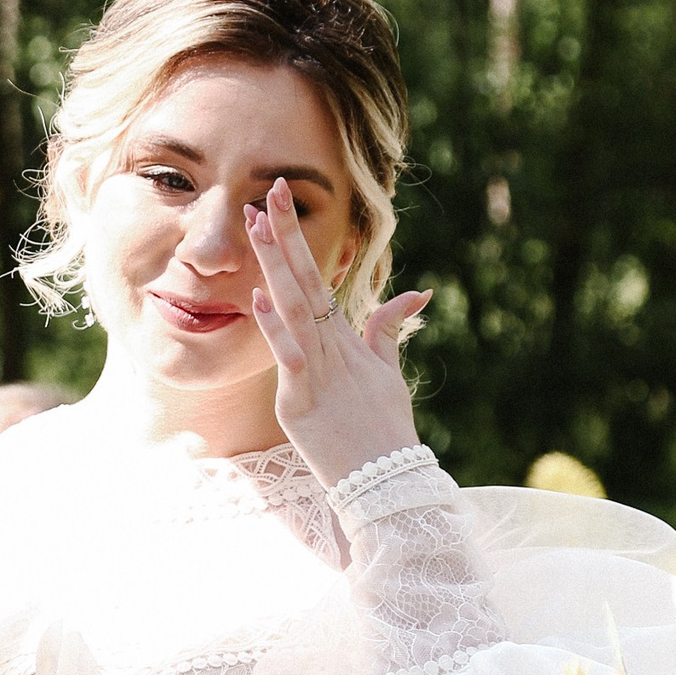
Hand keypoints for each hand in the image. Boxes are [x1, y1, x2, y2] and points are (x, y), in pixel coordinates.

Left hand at [243, 177, 431, 488]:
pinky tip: (260, 298)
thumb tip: (415, 291)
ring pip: (294, 309)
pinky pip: (289, 358)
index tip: (276, 204)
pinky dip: (276, 328)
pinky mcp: (302, 402)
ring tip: (260, 226)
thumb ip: (388, 330)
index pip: (316, 280)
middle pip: (304, 283)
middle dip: (286, 236)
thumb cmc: (383, 431)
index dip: (297, 243)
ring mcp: (317, 372)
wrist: (387, 483)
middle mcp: (331, 348)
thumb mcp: (388, 375)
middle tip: (268, 191)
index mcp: (345, 340)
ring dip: (276, 267)